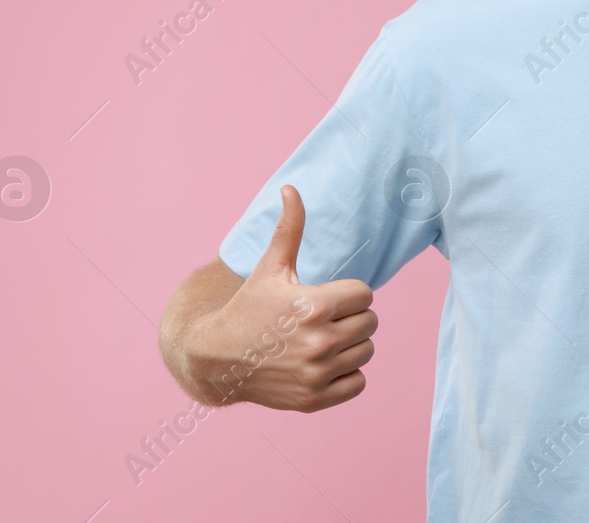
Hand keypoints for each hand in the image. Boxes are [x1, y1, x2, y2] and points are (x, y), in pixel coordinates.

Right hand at [189, 184, 376, 411]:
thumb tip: (291, 188)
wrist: (218, 359)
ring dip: (350, 345)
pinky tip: (321, 365)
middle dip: (350, 317)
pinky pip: (359, 383)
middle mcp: (318, 342)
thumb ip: (289, 229)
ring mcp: (317, 374)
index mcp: (314, 305)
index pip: (366, 294)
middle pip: (371, 322)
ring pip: (367, 352)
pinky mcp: (314, 400)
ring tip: (319, 341)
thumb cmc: (250, 306)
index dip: (347, 293)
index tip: (323, 297)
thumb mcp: (270, 267)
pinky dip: (346, 375)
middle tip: (321, 320)